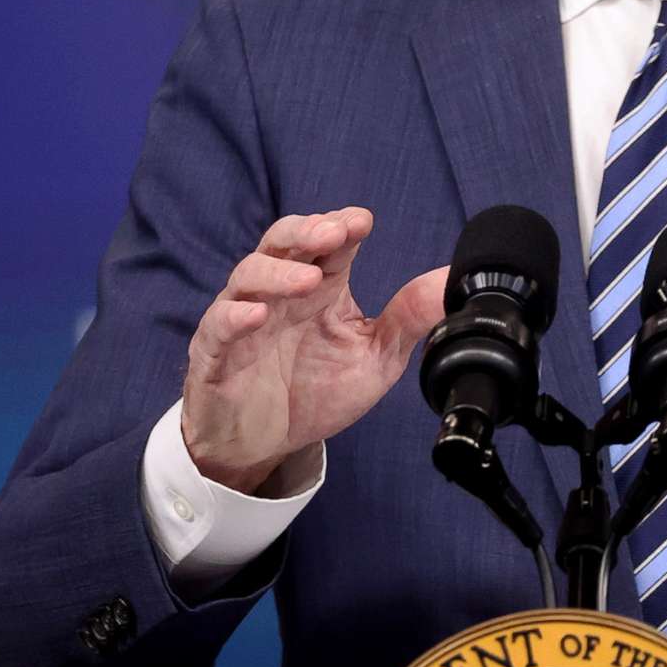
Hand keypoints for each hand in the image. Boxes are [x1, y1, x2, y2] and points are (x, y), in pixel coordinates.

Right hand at [181, 208, 446, 492]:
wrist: (263, 445)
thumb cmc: (314, 392)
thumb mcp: (374, 359)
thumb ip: (408, 320)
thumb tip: (452, 283)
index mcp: (319, 288)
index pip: (328, 243)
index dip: (341, 225)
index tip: (362, 221)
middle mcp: (279, 293)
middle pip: (283, 241)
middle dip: (307, 230)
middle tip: (333, 232)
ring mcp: (244, 319)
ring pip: (249, 275)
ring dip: (277, 272)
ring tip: (306, 280)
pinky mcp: (214, 353)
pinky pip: (218, 326)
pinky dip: (235, 316)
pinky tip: (256, 316)